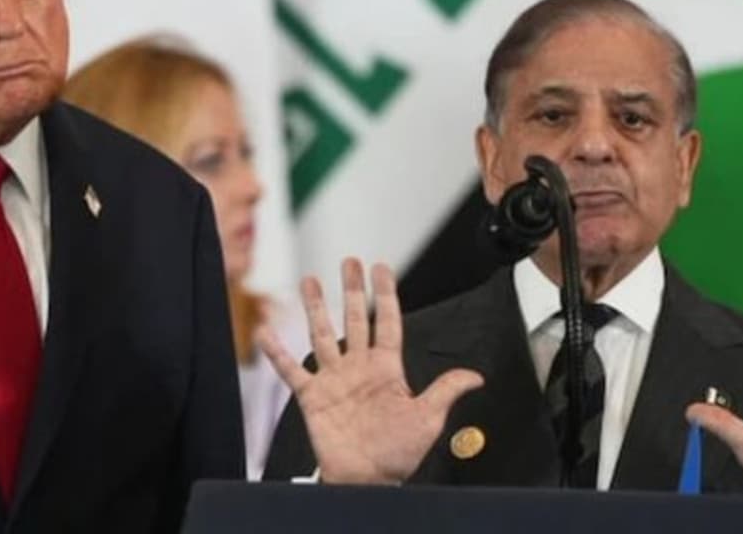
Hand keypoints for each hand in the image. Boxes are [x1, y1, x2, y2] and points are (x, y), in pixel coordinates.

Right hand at [256, 257, 483, 484]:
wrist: (368, 480)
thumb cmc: (397, 454)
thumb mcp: (428, 419)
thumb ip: (445, 391)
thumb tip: (476, 376)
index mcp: (386, 369)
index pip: (387, 322)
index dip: (385, 294)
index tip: (381, 268)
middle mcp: (358, 368)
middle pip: (354, 319)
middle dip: (352, 290)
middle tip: (349, 261)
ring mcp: (334, 380)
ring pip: (323, 335)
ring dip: (316, 308)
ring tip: (310, 281)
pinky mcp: (312, 397)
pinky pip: (291, 370)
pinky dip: (277, 352)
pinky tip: (266, 332)